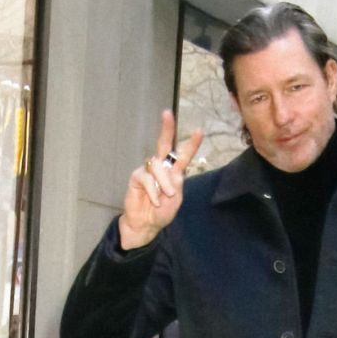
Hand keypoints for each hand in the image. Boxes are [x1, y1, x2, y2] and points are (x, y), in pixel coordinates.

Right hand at [119, 109, 202, 249]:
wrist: (146, 224)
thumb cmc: (161, 212)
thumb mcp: (175, 200)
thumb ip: (176, 184)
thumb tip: (171, 172)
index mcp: (173, 172)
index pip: (182, 156)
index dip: (191, 144)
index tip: (199, 131)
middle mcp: (161, 167)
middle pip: (163, 144)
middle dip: (166, 129)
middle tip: (167, 113)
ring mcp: (148, 171)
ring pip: (158, 167)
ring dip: (164, 183)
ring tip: (165, 197)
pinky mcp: (137, 177)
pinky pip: (146, 179)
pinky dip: (153, 192)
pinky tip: (155, 201)